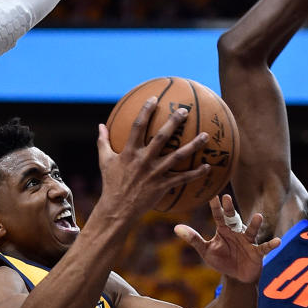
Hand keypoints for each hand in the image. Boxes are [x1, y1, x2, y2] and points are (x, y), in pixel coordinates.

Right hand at [96, 96, 208, 218]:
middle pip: (161, 137)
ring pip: (177, 156)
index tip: (154, 98)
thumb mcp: (104, 161)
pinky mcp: (162, 186)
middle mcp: (143, 160)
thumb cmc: (111, 183)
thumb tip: (100, 125)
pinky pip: (182, 178)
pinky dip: (196, 173)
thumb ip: (103, 142)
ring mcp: (155, 173)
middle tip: (185, 110)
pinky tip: (207, 166)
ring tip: (206, 136)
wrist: (117, 209)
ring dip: (193, 146)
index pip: (138, 126)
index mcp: (129, 152)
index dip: (146, 111)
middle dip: (174, 122)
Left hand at [174, 195, 280, 283]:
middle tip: (227, 197)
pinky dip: (271, 245)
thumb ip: (193, 239)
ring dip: (254, 224)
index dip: (215, 207)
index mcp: (223, 230)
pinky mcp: (257, 252)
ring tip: (258, 216)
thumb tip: (176, 228)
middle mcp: (237, 232)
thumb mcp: (206, 250)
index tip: (213, 195)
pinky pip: (264, 248)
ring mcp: (248, 241)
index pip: (218, 216)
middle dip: (230, 209)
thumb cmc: (221, 260)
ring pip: (251, 231)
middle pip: (233, 219)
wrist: (236, 276)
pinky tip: (278, 241)